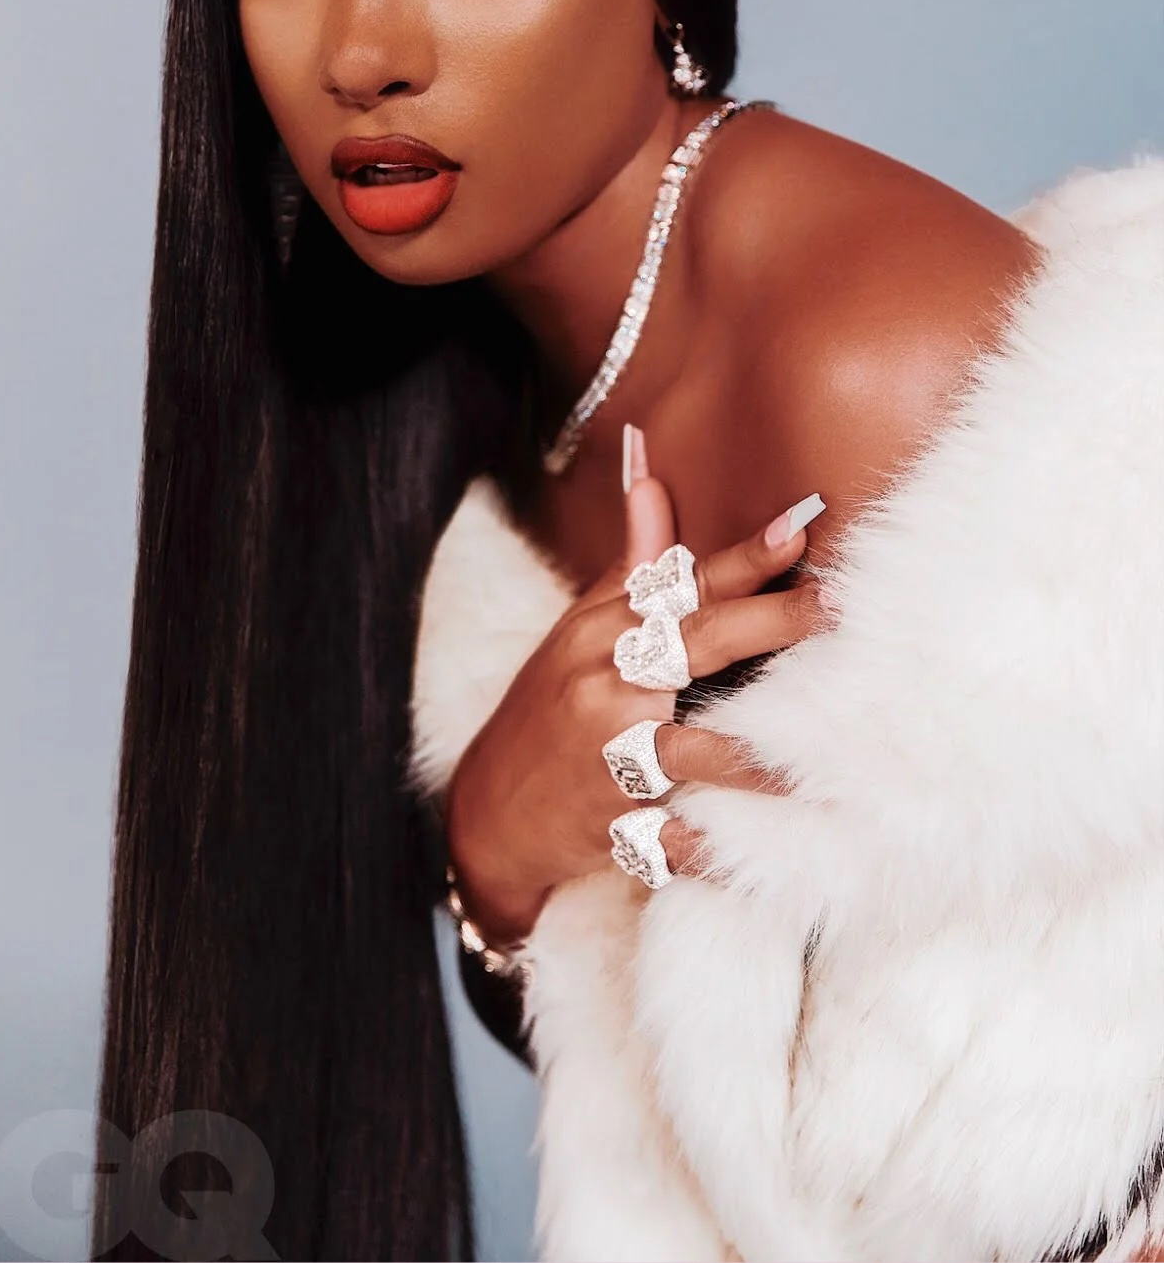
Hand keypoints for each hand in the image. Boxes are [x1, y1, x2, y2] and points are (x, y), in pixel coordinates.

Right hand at [444, 425, 827, 947]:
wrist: (487, 812)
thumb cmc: (549, 708)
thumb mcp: (581, 630)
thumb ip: (633, 562)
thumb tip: (650, 472)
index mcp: (603, 632)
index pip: (682, 584)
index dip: (742, 558)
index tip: (801, 528)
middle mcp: (606, 684)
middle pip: (697, 645)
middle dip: (770, 624)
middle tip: (834, 607)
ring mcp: (609, 757)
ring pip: (692, 749)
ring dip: (755, 753)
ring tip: (820, 752)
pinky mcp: (616, 825)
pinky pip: (672, 836)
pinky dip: (712, 844)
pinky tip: (762, 848)